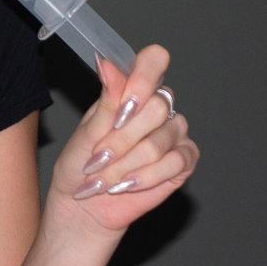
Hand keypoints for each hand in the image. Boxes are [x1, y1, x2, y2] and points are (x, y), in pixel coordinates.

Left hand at [46, 45, 199, 235]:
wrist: (86, 204)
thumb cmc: (81, 164)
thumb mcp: (88, 132)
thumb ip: (106, 101)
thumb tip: (107, 64)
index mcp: (131, 90)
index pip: (153, 61)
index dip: (143, 79)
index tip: (124, 105)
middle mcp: (157, 107)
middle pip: (155, 107)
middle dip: (121, 139)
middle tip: (99, 156)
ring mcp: (174, 132)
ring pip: (158, 142)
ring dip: (125, 164)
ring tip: (105, 177)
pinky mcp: (185, 159)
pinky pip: (173, 163)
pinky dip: (144, 177)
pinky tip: (125, 184)